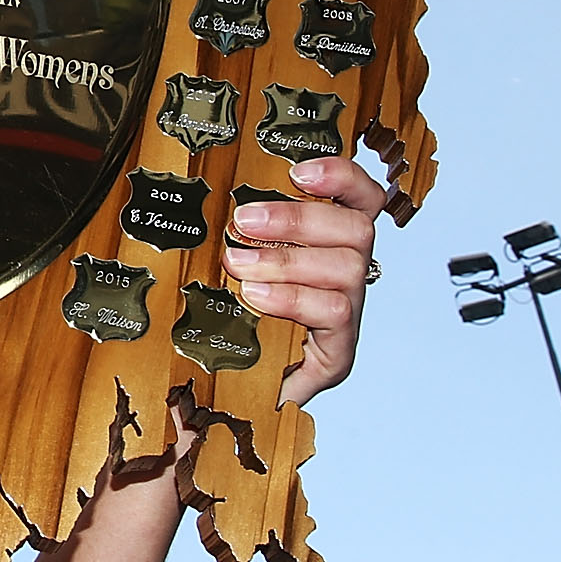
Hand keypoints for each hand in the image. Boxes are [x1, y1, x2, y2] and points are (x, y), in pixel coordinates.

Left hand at [222, 155, 385, 405]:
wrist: (232, 390)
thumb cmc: (230, 318)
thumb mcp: (227, 265)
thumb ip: (232, 231)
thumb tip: (199, 188)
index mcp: (329, 241)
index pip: (361, 197)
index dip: (341, 176)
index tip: (299, 171)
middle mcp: (346, 272)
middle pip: (356, 227)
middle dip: (298, 218)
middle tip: (243, 221)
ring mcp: (347, 310)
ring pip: (348, 267)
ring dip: (288, 259)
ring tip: (238, 263)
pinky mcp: (339, 350)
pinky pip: (335, 312)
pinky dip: (294, 298)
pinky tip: (257, 296)